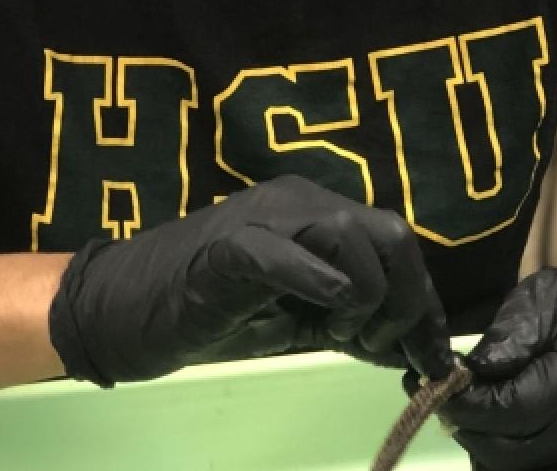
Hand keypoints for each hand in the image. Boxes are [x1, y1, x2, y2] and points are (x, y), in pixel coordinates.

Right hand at [48, 175, 455, 386]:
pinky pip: (295, 258)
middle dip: (406, 301)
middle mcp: (299, 200)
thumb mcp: (299, 319)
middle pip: (390, 234)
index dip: (425, 303)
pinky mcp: (232, 245)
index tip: (431, 357)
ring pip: (355, 239)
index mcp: (317, 212)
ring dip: (364, 301)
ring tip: (334, 335)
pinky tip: (312, 324)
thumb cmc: (211, 313)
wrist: (124, 310)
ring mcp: (265, 217)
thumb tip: (413, 346)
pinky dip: (323, 293)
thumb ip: (352, 321)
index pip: (397, 245)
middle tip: (377, 348)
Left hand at [432, 246, 556, 470]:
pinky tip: (513, 440)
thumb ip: (511, 332)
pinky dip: (526, 466)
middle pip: (518, 454)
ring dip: (495, 457)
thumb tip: (472, 373)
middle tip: (455, 406)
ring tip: (483, 424)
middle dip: (473, 432)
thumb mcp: (552, 292)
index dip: (470, 407)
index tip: (445, 388)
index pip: (516, 410)